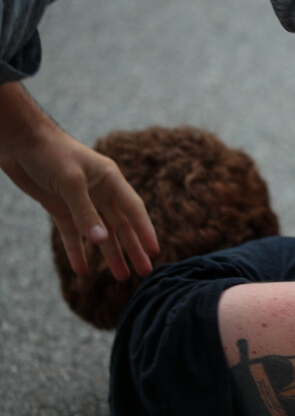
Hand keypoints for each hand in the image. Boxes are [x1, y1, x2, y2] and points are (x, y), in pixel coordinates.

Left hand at [0, 117, 158, 280]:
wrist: (17, 139)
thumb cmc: (49, 152)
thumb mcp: (70, 182)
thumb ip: (85, 212)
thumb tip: (102, 240)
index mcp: (110, 180)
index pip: (133, 210)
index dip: (145, 231)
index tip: (155, 252)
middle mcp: (100, 192)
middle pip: (121, 226)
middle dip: (133, 249)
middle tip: (145, 272)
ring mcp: (80, 202)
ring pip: (100, 234)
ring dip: (110, 254)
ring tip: (122, 276)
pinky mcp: (60, 207)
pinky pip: (72, 234)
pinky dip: (76, 251)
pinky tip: (81, 269)